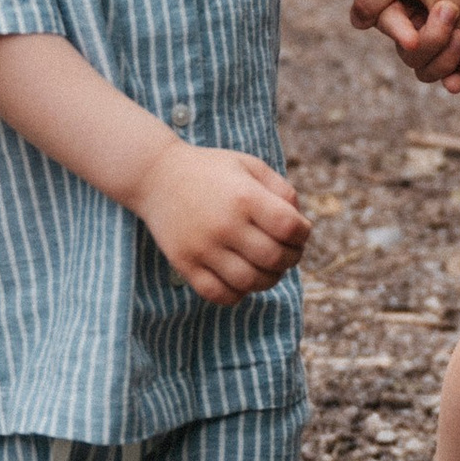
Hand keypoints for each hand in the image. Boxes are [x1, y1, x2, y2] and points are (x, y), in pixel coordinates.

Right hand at [123, 135, 309, 303]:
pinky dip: (239, 293)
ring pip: (250, 282)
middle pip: (275, 258)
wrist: (156, 175)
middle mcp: (224, 225)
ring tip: (269, 267)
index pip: (289, 227)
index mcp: (244, 197)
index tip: (299, 231)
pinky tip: (243, 278)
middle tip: (289, 252)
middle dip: (292, 258)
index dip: (303, 233)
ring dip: (269, 279)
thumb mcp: (249, 166)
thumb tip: (301, 225)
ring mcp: (203, 248)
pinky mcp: (185, 264)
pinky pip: (220, 294)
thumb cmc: (211, 170)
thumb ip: (282, 190)